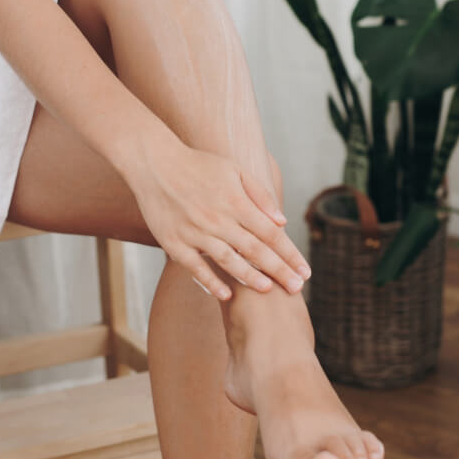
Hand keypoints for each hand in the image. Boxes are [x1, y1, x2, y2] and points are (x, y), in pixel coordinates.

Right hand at [126, 140, 310, 299]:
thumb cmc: (198, 165)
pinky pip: (195, 267)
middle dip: (279, 270)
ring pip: (228, 261)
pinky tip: (226, 295)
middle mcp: (218, 219)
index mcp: (235, 202)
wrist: (154, 163)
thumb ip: (259, 195)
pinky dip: (210, 282)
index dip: (289, 254)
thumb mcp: (234, 170)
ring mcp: (195, 232)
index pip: (270, 234)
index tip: (304, 270)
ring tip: (269, 290)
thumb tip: (282, 221)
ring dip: (250, 278)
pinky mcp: (174, 242)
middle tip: (297, 288)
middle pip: (255, 250)